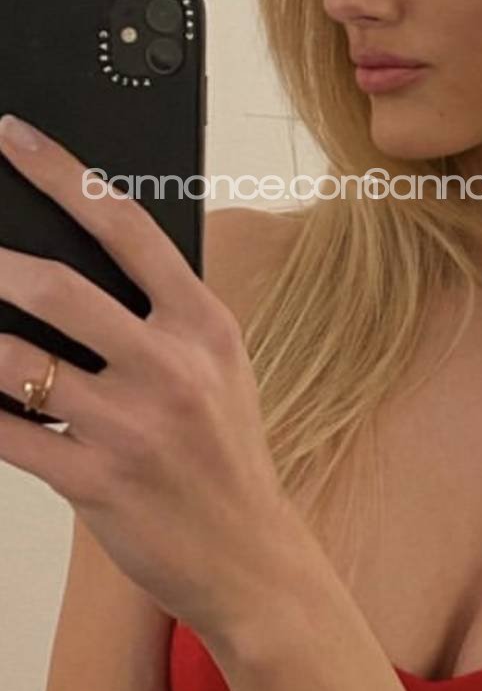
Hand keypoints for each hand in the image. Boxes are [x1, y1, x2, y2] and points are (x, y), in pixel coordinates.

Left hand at [0, 113, 297, 640]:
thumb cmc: (225, 451)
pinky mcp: (96, 481)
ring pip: (15, 363)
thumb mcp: (218, 369)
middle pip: (58, 286)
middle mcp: (173, 366)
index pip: (129, 226)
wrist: (249, 552)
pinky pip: (6, 433)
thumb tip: (74, 262)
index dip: (63, 173)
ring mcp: (133, 425)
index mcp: (205, 323)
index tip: (14, 138)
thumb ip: (162, 315)